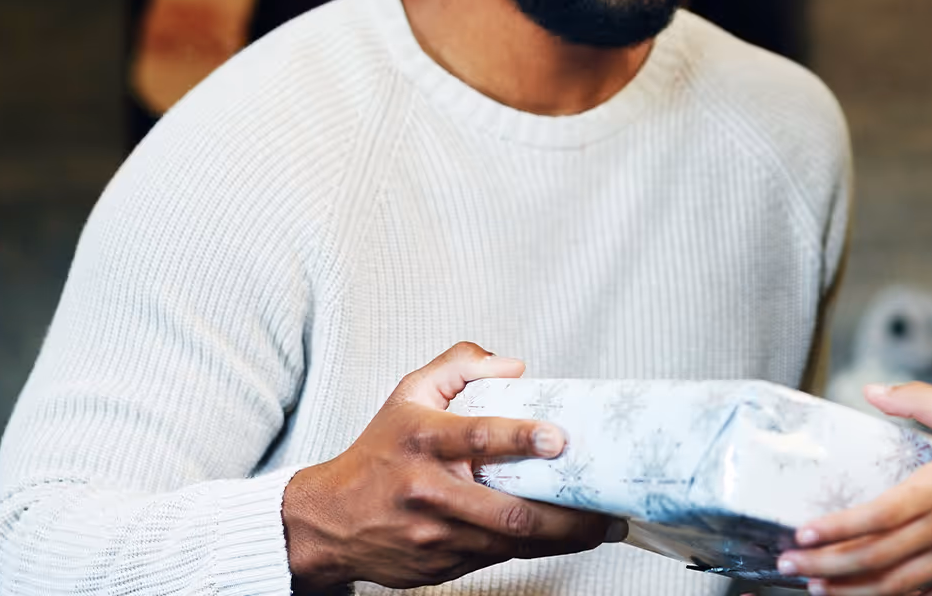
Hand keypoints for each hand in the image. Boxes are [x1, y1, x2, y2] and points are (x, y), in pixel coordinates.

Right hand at [282, 342, 621, 591]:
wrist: (328, 520)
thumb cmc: (378, 454)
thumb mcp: (408, 395)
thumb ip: (459, 367)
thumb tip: (515, 365)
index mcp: (423, 441)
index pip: (477, 437)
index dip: (521, 437)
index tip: (559, 439)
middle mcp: (429, 491)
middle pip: (506, 511)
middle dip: (564, 515)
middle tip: (604, 508)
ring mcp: (435, 535)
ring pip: (509, 543)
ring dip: (561, 539)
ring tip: (599, 527)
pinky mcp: (440, 565)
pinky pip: (497, 559)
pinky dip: (533, 550)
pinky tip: (560, 539)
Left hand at [778, 382, 931, 595]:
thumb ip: (918, 400)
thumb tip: (870, 390)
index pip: (875, 516)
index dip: (834, 529)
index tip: (800, 533)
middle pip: (874, 558)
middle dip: (825, 567)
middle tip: (788, 566)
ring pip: (895, 588)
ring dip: (851, 592)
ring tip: (817, 590)